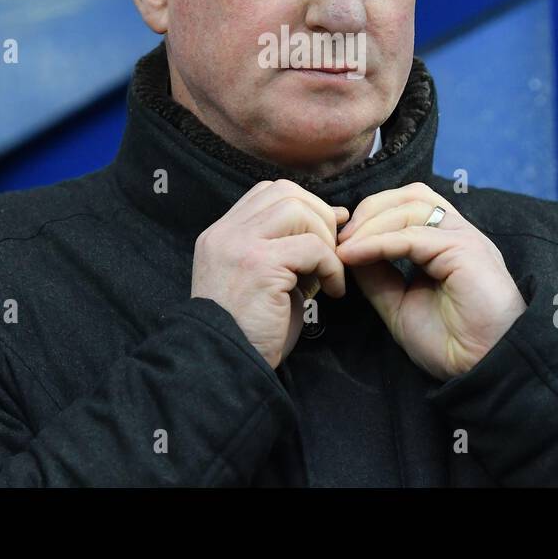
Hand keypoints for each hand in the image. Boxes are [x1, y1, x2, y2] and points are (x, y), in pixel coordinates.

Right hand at [192, 179, 347, 369]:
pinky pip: (311, 248)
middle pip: (285, 192)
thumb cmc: (248, 331)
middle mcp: (226, 233)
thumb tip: (336, 216)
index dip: (303, 205)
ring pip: (297, 210)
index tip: (323, 233)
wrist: (221, 367)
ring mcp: (239, 245)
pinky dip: (331, 267)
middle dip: (319, 216)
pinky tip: (332, 292)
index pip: (267, 192)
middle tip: (331, 253)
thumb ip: (285, 248)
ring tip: (328, 271)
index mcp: (221, 235)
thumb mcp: (261, 280)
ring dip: (324, 238)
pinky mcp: (259, 265)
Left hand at [336, 182, 526, 380]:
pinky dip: (378, 242)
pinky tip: (354, 256)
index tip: (341, 242)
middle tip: (340, 238)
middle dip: (370, 210)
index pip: (408, 206)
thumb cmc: (451, 342)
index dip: (371, 215)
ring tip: (344, 248)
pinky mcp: (466, 250)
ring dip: (370, 224)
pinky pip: (413, 236)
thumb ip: (378, 275)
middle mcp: (458, 234)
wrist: (481, 369)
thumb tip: (348, 251)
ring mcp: (464, 238)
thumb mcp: (399, 304)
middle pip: (411, 196)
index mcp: (447, 243)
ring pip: (411, 208)